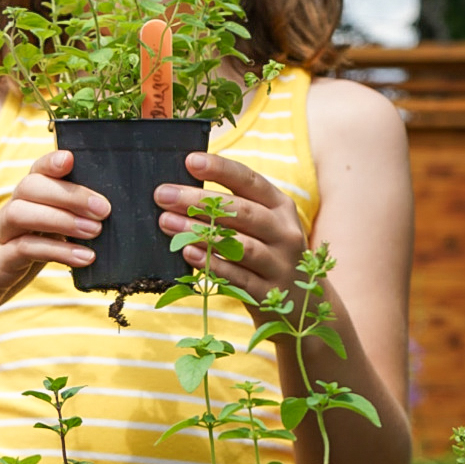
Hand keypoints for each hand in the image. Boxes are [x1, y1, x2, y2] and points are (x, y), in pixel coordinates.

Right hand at [0, 150, 109, 327]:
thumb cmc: (3, 264)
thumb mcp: (33, 241)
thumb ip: (58, 228)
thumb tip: (100, 222)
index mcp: (19, 205)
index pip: (34, 173)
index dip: (50, 162)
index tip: (73, 159)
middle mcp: (7, 214)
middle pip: (32, 187)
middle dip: (70, 193)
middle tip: (104, 209)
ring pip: (24, 211)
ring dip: (62, 218)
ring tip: (95, 231)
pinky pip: (25, 248)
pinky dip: (56, 250)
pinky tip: (83, 258)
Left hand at [154, 151, 307, 308]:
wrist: (301, 303)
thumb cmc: (267, 253)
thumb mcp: (263, 225)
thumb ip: (234, 209)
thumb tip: (181, 191)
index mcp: (280, 207)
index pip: (250, 181)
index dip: (221, 169)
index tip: (191, 160)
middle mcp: (285, 232)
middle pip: (242, 211)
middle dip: (199, 200)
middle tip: (163, 194)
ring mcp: (280, 264)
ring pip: (239, 244)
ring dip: (200, 232)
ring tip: (167, 222)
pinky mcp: (269, 293)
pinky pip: (238, 277)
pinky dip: (212, 264)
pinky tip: (188, 253)